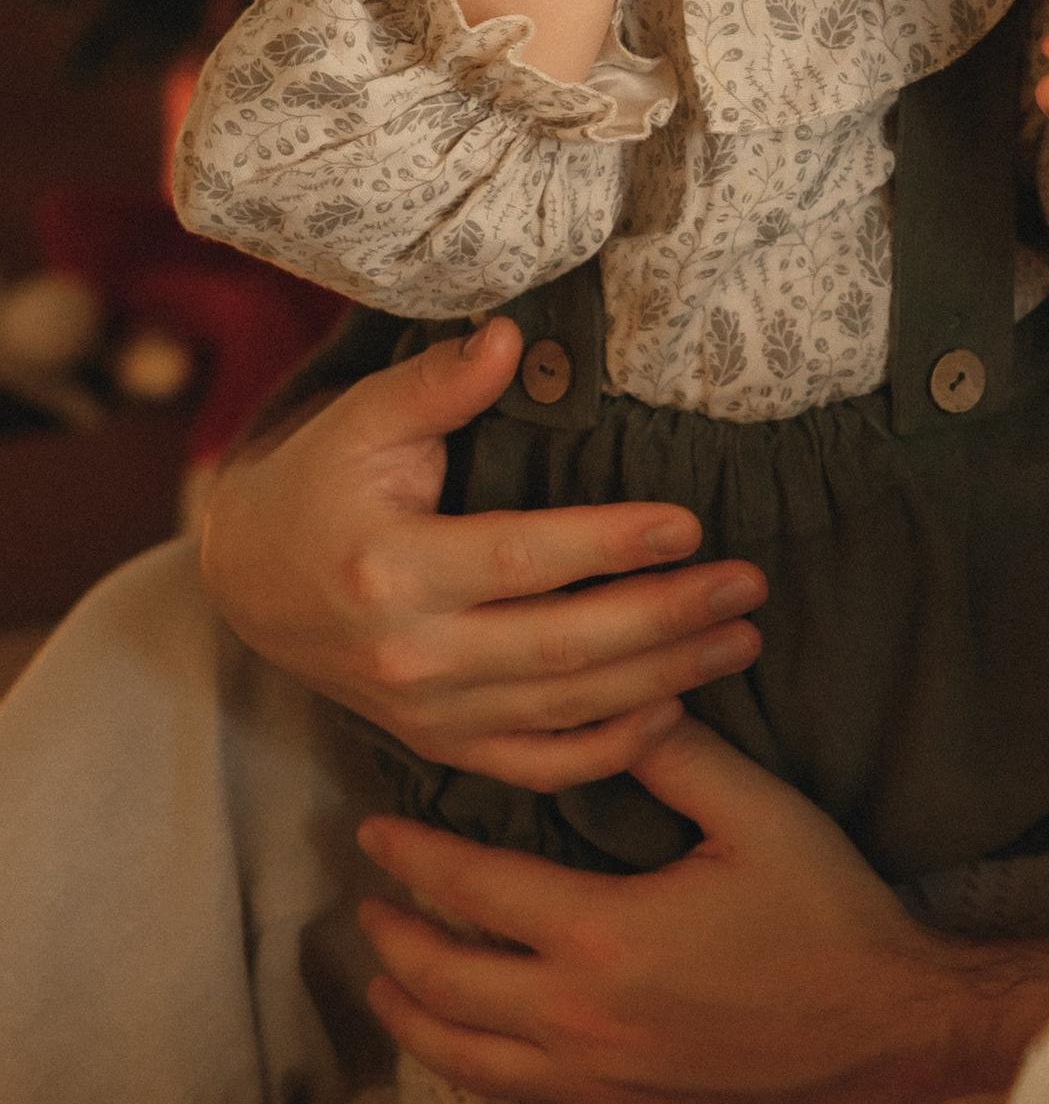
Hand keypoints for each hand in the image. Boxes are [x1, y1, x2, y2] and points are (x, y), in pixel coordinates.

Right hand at [199, 318, 766, 786]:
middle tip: (747, 587)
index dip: (612, 544)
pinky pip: (533, 767)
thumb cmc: (320, 485)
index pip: (523, 560)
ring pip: (563, 711)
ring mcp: (422, 714)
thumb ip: (437, 382)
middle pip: (561, 647)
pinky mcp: (436, 745)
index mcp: (389, 569)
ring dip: (662, 680)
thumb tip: (511, 336)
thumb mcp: (362, 421)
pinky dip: (607, 753)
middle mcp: (407, 655)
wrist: (246, 581)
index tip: (692, 524)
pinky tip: (674, 716)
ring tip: (737, 640)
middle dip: (666, 617)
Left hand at [357, 716, 1041, 1103]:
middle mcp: (579, 1020)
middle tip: (368, 904)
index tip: (375, 831)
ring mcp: (600, 1087)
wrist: (893, 1027)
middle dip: (395, 939)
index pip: (470, 889)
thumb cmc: (828, 915)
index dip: (413, 856)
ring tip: (385, 987)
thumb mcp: (759, 813)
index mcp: (600, 934)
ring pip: (468, 1062)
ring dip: (414, 1022)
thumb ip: (675, 756)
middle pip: (445, 981)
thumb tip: (617, 699)